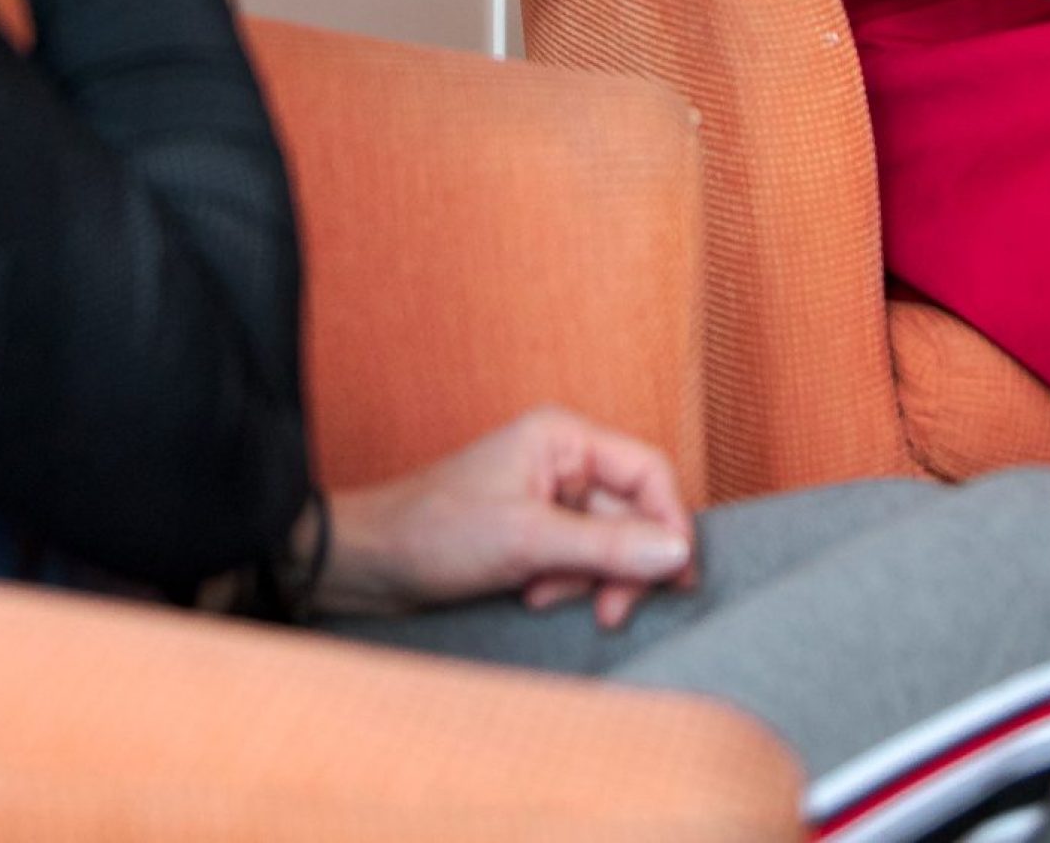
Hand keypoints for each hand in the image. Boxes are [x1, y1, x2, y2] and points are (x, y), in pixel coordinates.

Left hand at [316, 408, 697, 629]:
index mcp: (564, 438)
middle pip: (634, 514)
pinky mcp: (535, 531)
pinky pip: (579, 560)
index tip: (673, 578)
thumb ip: (608, 546)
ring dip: (588, 579)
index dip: (669, 524)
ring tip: (542, 596)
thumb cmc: (434, 533)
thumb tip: (680, 553)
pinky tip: (530, 595)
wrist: (369, 562)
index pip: (650, 473)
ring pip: (609, 544)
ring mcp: (549, 497)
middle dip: (623, 565)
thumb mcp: (528, 541)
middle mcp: (562, 460)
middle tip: (611, 610)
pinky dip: (565, 583)